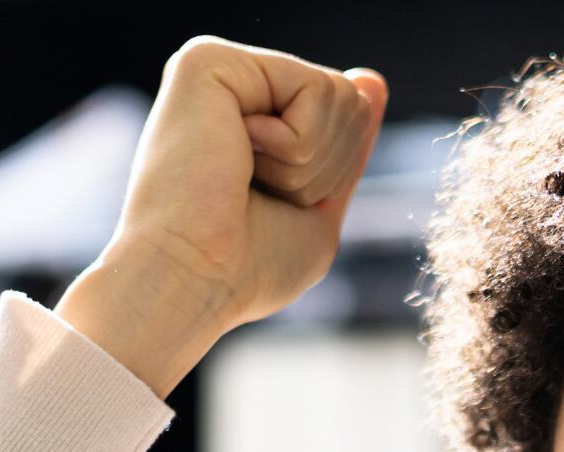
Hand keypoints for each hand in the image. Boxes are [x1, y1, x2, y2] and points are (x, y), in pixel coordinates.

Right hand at [59, 37, 387, 394]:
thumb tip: (372, 79)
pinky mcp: (209, 59)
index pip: (346, 117)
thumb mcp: (318, 212)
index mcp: (253, 119)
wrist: (191, 280)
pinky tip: (239, 156)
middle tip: (261, 194)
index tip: (276, 204)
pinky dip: (297, 145)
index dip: (333, 175)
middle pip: (348, 99)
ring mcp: (218, 67)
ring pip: (339, 92)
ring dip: (308, 161)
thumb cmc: (245, 268)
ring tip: (245, 178)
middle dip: (324, 165)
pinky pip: (316, 87)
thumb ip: (346, 148)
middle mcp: (233, 86)